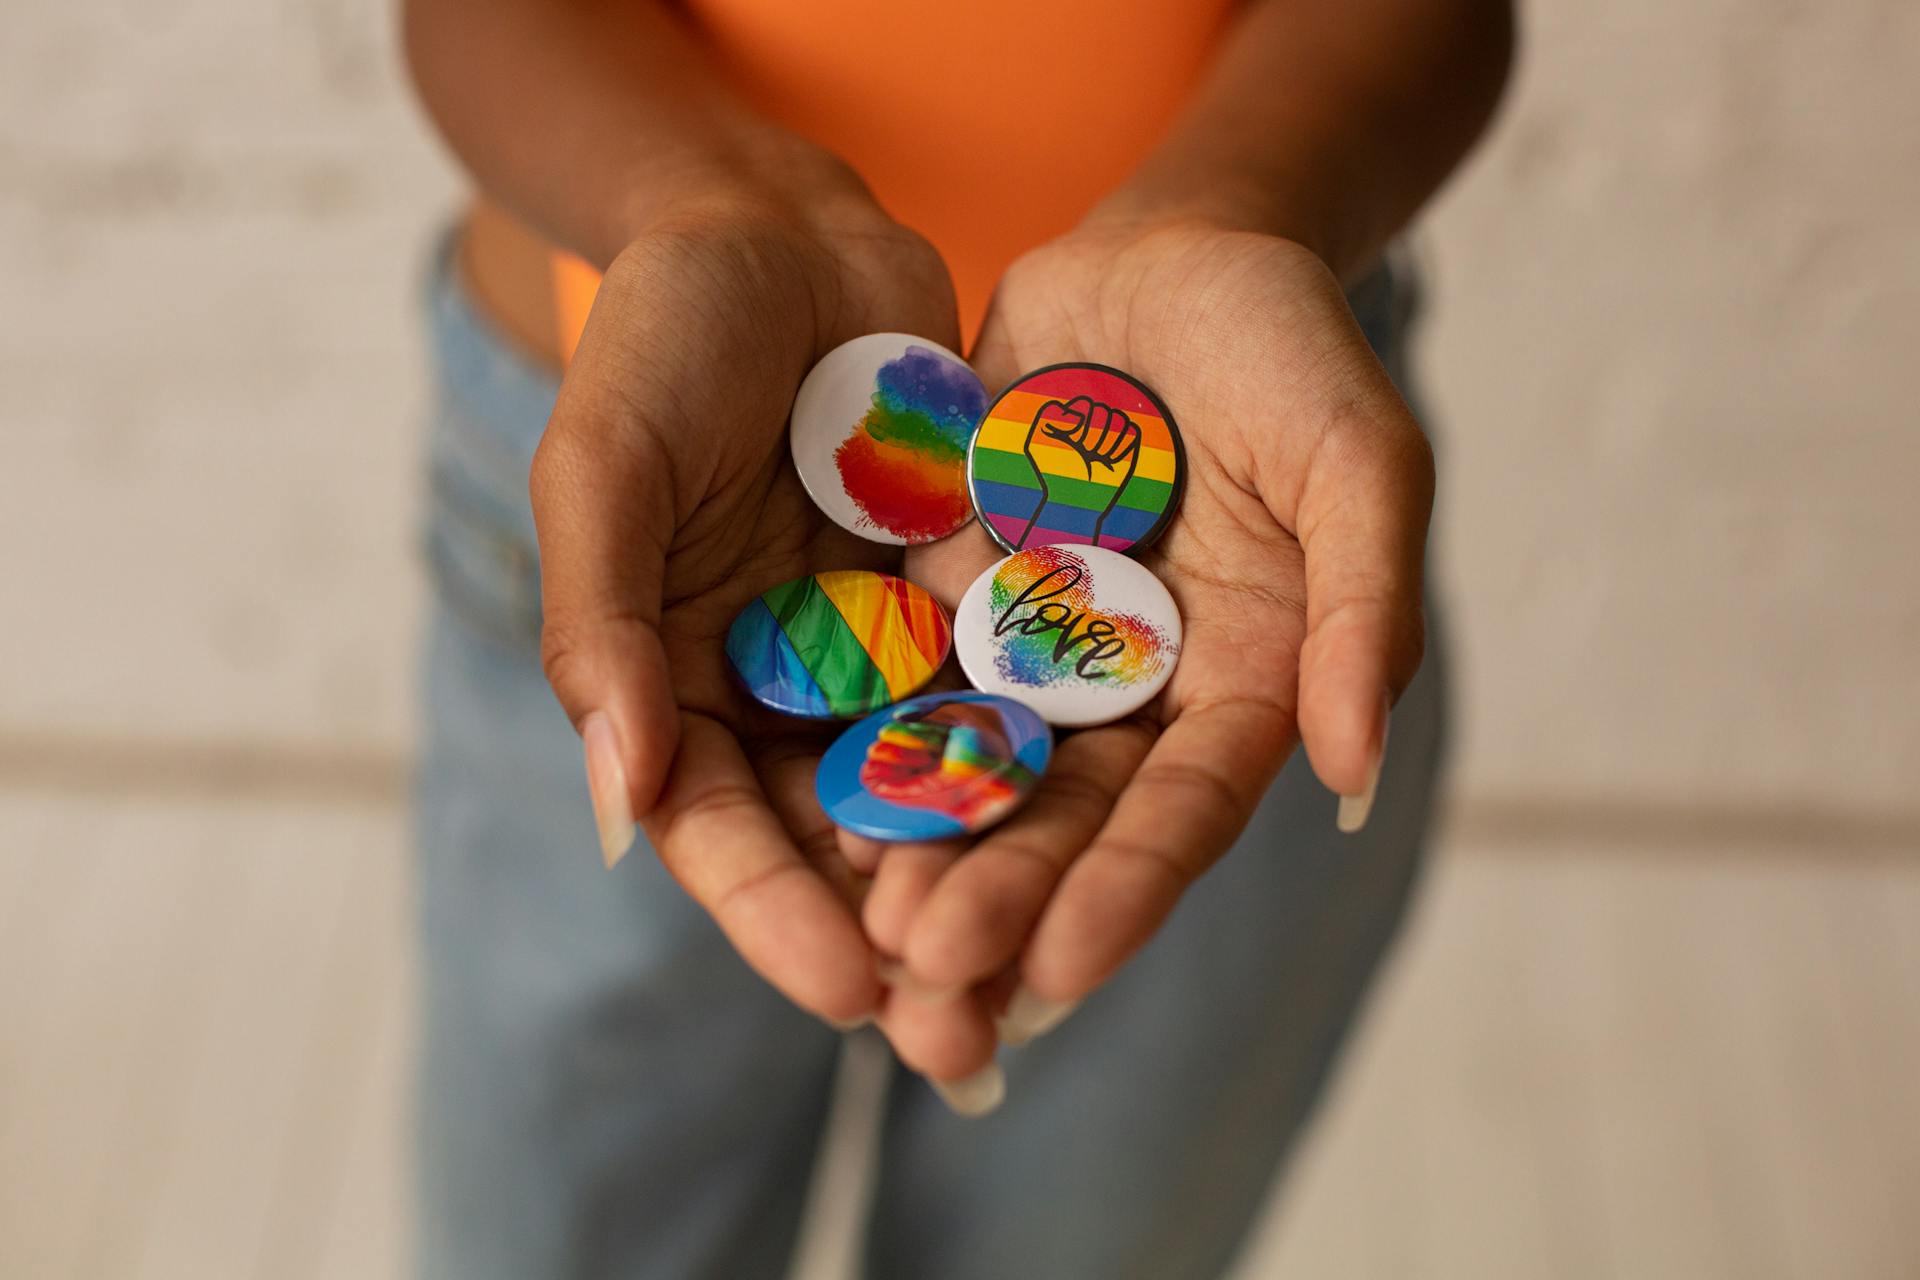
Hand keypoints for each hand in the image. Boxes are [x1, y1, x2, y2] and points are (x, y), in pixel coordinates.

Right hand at [531, 190, 965, 1025]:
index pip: (714, 831)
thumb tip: (622, 800)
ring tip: (1042, 977)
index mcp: (665, 684)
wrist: (780, 232)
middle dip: (893, 940)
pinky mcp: (953, 602)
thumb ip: (601, 627)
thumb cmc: (663, 341)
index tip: (847, 997)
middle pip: (829, 842)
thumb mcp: (605, 469)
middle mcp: (768, 691)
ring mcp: (866, 652)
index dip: (774, 918)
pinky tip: (1101, 834)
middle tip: (962, 1042)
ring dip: (979, 881)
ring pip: (927, 790)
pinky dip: (1037, 761)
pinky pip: (1000, 692)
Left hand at [872, 220, 1433, 1073]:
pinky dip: (864, 734)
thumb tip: (1353, 768)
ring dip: (924, 848)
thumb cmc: (1289, 347)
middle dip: (1002, 897)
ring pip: (976, 765)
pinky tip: (803, 797)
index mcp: (1241, 685)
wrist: (1172, 249)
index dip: (1129, 888)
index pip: (1185, 809)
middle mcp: (1135, 691)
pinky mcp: (956, 591)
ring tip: (858, 928)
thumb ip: (1359, 605)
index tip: (1060, 967)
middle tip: (927, 974)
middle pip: (1067, 815)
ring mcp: (1038, 646)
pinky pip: (904, 669)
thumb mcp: (1354, 458)